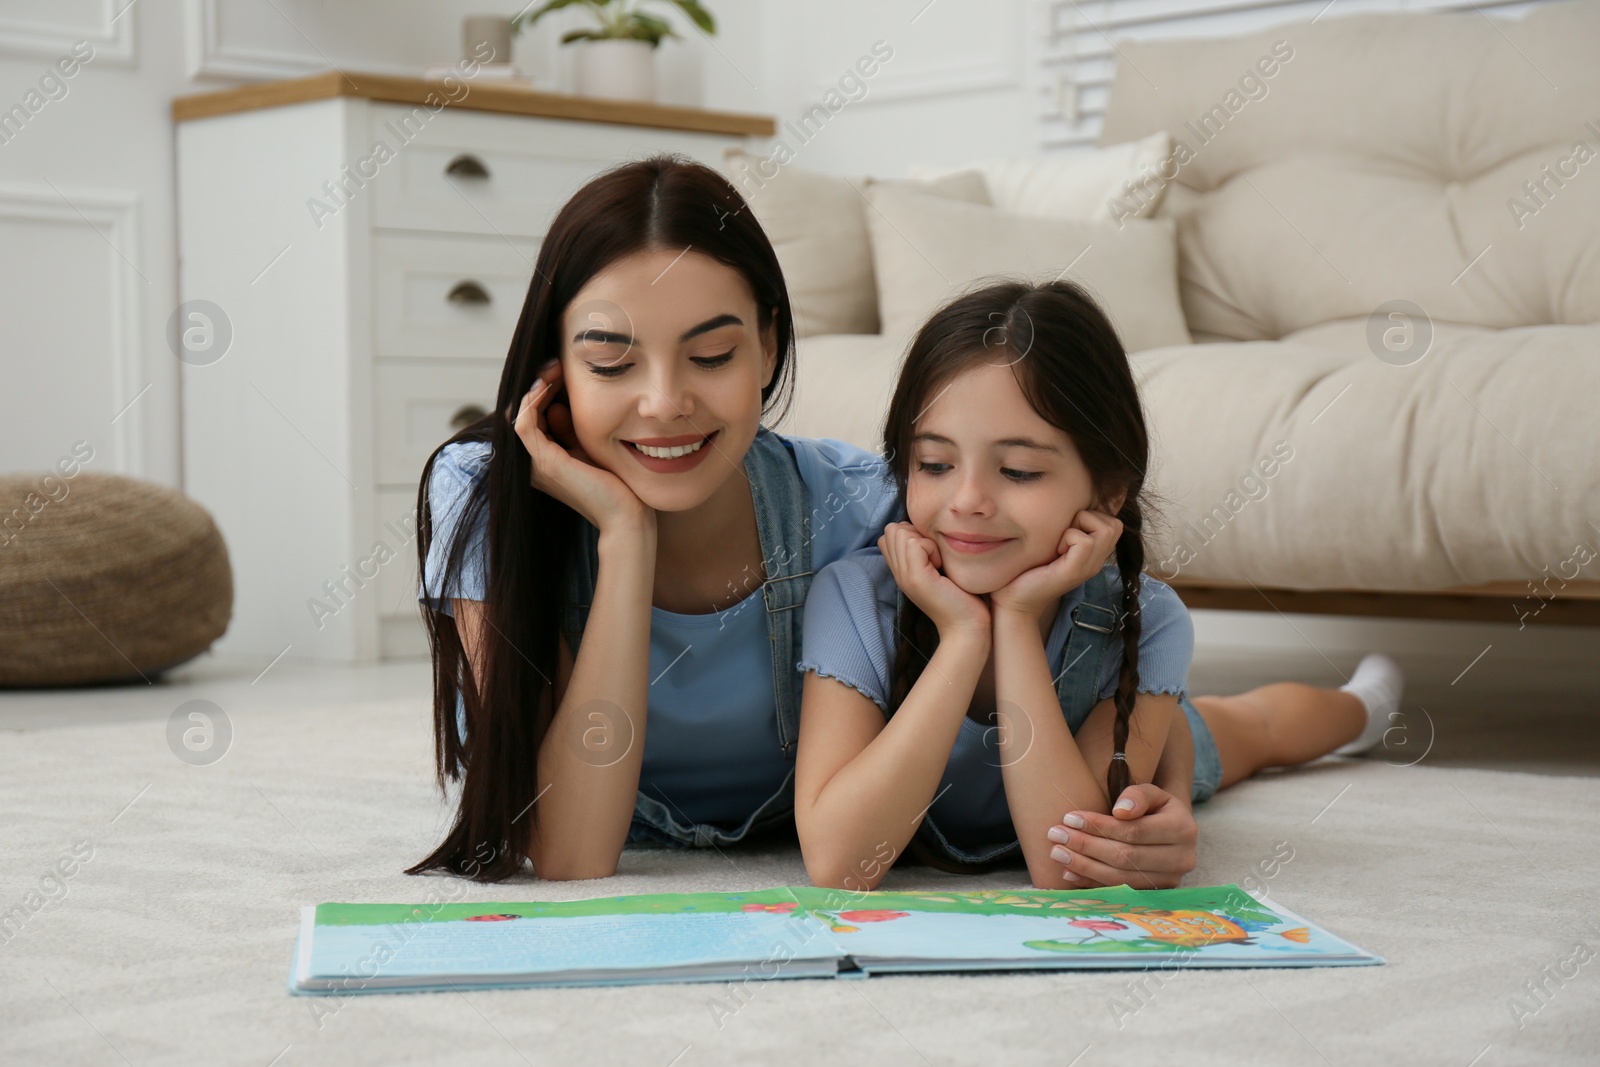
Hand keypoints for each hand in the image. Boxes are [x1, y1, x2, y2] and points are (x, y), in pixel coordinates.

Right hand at [508, 359, 651, 532]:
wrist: (628, 515)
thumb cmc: (617, 483)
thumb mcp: (590, 445)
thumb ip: (572, 427)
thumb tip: (559, 404)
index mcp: (547, 458)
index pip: (534, 415)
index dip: (543, 389)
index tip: (561, 369)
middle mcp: (536, 461)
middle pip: (525, 413)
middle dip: (538, 384)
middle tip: (556, 364)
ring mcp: (538, 463)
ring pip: (520, 415)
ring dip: (534, 388)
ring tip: (553, 369)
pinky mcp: (545, 463)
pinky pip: (524, 424)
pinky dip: (530, 402)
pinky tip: (545, 385)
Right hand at [877, 521, 988, 638]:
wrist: (967, 627)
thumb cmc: (961, 596)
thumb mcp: (939, 568)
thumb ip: (926, 550)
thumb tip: (924, 528)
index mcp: (901, 569)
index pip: (889, 533)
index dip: (912, 533)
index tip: (931, 554)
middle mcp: (898, 572)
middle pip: (893, 529)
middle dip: (916, 534)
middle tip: (935, 558)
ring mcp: (903, 576)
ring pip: (901, 533)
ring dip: (925, 542)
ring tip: (938, 564)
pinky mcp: (915, 578)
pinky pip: (915, 543)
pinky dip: (931, 549)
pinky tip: (941, 567)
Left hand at [989, 509, 1122, 622]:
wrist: (1014, 601)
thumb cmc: (1027, 569)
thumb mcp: (1052, 542)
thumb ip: (1065, 527)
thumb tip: (1065, 497)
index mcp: (1094, 555)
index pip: (1114, 522)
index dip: (1091, 517)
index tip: (1065, 532)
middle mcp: (1096, 561)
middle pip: (1114, 523)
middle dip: (1087, 518)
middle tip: (1063, 536)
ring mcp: (1088, 567)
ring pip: (1105, 528)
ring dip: (1078, 527)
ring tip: (1059, 543)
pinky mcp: (1074, 571)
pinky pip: (1085, 540)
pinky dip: (1068, 537)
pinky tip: (1054, 551)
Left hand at [1045, 784, 1197, 889]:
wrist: (1173, 829)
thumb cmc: (1157, 807)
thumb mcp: (1153, 793)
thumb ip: (1138, 795)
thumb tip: (1120, 811)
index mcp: (1182, 830)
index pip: (1133, 831)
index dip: (1099, 826)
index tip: (1069, 817)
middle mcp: (1180, 860)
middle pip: (1124, 857)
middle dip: (1086, 846)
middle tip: (1055, 835)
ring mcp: (1169, 881)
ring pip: (1120, 878)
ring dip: (1084, 866)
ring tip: (1057, 853)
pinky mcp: (1155, 894)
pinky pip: (1118, 891)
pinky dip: (1091, 882)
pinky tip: (1069, 872)